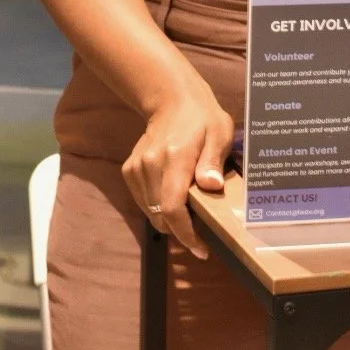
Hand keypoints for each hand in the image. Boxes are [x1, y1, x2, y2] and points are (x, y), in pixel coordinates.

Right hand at [122, 90, 233, 258]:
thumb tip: (211, 186)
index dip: (185, 233)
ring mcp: (136, 168)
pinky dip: (157, 208)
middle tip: (200, 232)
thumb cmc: (202, 118)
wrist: (172, 100)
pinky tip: (172, 197)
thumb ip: (213, 160)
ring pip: (150, 212)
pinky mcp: (129, 170)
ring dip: (168, 220)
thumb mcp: (219, 133)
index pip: (172, 207)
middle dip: (180, 230)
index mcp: (175, 157)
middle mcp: (150, 164)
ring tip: (189, 214)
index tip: (201, 249)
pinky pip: (143, 202)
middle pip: (160, 215)